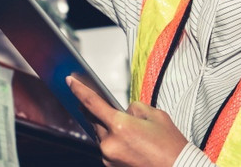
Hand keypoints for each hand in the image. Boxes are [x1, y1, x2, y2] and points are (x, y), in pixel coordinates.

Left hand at [68, 76, 187, 166]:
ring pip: (101, 136)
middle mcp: (110, 143)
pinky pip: (107, 149)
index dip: (79, 90)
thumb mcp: (155, 116)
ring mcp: (109, 158)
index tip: (69, 80)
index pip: (91, 103)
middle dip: (101, 113)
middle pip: (95, 121)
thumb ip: (134, 108)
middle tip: (115, 112)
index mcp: (120, 126)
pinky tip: (130, 143)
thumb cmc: (171, 146)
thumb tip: (123, 111)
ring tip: (132, 133)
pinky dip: (114, 142)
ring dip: (109, 130)